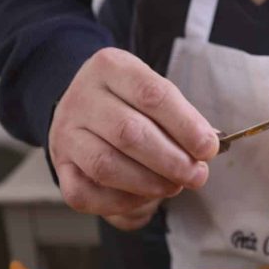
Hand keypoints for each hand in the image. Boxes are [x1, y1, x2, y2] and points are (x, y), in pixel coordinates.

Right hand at [48, 47, 218, 225]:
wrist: (84, 104)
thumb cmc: (129, 100)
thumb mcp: (152, 90)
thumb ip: (179, 117)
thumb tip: (205, 148)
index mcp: (110, 67)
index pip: (152, 95)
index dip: (185, 126)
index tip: (208, 148)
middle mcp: (82, 97)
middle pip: (128, 133)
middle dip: (171, 160)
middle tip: (197, 175)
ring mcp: (65, 132)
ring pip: (105, 165)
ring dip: (149, 183)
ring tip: (174, 186)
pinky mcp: (60, 165)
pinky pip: (84, 193)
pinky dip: (120, 202)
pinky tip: (144, 197)